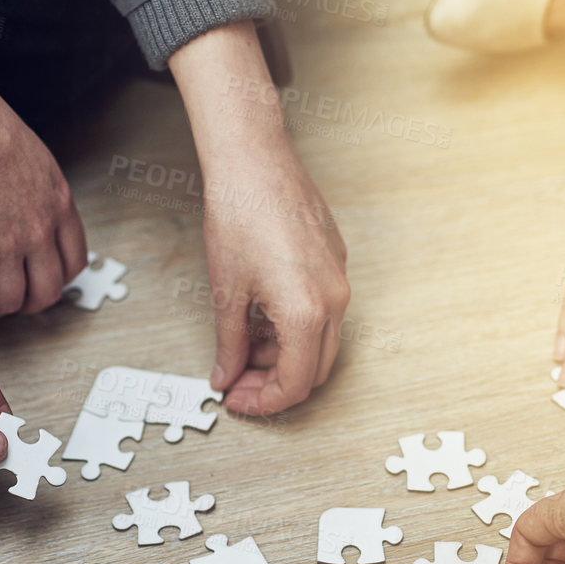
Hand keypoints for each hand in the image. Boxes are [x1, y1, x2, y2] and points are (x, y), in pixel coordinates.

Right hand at [0, 37, 88, 318]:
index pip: (74, 262)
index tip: (41, 281)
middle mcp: (39, 229)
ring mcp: (7, 245)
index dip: (58, 279)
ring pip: (11, 301)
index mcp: (58, 204)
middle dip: (29, 304)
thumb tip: (29, 209)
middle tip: (11, 301)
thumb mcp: (34, 158)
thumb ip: (38, 192)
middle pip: (47, 291)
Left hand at [170, 21, 349, 415]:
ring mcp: (339, 279)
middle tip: (237, 382)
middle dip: (275, 384)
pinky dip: (294, 327)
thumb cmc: (239, 215)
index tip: (236, 400)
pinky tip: (260, 315)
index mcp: (306, 313)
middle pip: (313, 370)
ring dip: (284, 355)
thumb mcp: (225, 291)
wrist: (254, 161)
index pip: (294, 384)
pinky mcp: (335, 262)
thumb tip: (226, 375)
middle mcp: (334, 300)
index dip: (263, 402)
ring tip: (243, 344)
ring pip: (319, 342)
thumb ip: (229, 343)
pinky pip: (322, 312)